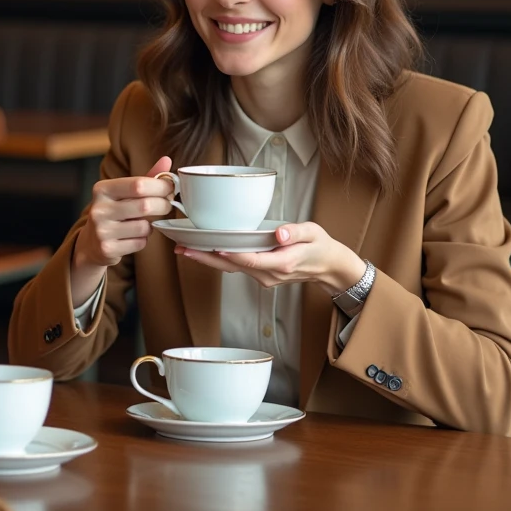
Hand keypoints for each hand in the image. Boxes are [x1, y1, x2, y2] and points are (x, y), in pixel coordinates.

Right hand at [70, 156, 174, 305]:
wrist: (91, 242)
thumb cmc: (114, 211)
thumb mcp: (125, 192)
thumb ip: (147, 177)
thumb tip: (167, 160)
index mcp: (102, 189)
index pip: (138, 184)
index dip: (160, 186)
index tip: (170, 188)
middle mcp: (99, 209)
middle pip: (145, 206)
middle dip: (163, 205)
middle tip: (168, 205)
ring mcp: (101, 231)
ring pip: (144, 227)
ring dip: (151, 226)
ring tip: (144, 223)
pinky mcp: (107, 249)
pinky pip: (140, 243)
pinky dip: (143, 240)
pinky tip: (134, 236)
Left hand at [173, 221, 366, 296]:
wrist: (328, 267)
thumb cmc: (320, 246)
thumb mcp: (314, 233)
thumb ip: (297, 232)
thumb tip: (281, 233)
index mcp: (282, 263)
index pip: (251, 260)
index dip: (231, 254)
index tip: (213, 246)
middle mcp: (269, 274)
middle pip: (233, 267)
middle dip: (206, 258)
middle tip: (183, 249)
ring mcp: (264, 277)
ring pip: (231, 269)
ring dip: (208, 260)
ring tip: (185, 248)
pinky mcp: (260, 275)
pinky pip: (236, 268)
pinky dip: (219, 260)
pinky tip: (203, 251)